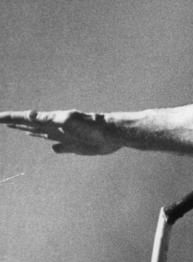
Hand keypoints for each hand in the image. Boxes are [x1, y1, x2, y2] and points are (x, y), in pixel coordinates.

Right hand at [0, 110, 122, 154]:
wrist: (113, 134)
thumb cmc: (92, 127)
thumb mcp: (68, 120)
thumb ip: (49, 118)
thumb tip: (30, 114)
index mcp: (52, 121)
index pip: (28, 119)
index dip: (12, 118)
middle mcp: (57, 128)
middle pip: (32, 125)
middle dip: (17, 123)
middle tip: (2, 121)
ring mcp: (66, 136)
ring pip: (44, 134)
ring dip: (32, 132)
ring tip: (22, 130)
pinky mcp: (77, 146)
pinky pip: (60, 146)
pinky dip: (54, 146)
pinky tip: (52, 147)